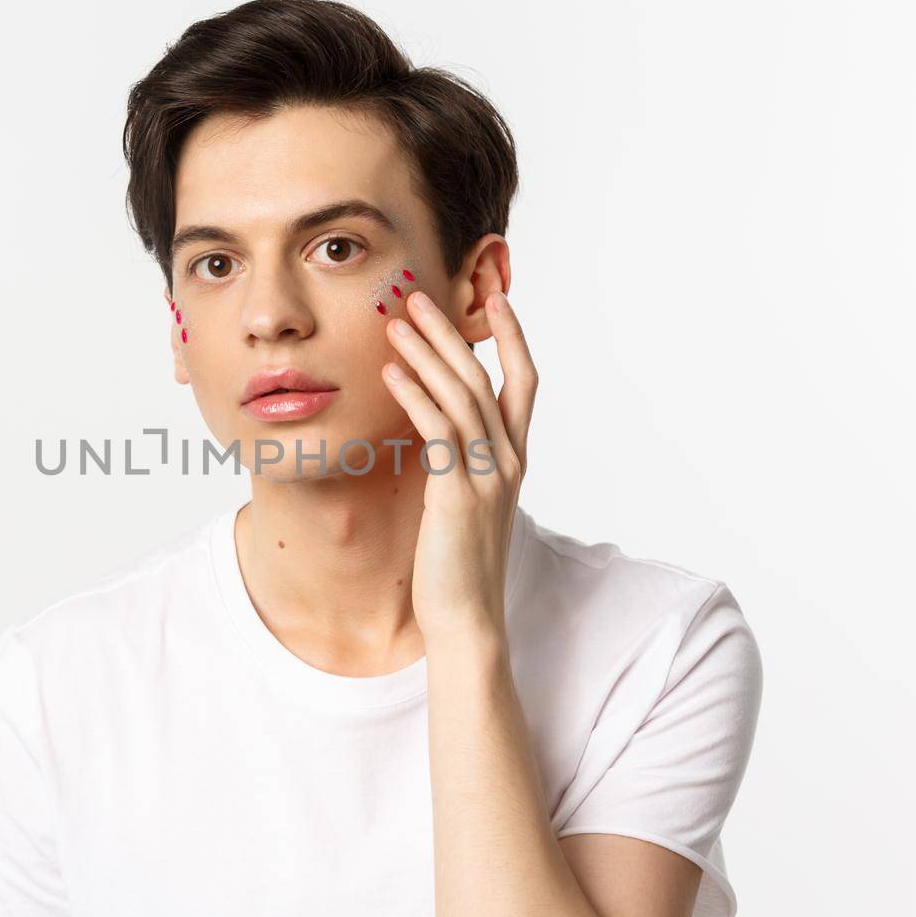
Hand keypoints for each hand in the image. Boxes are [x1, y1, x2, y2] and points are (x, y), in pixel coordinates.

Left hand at [381, 289, 537, 649]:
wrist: (468, 620)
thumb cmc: (460, 564)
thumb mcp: (466, 502)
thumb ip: (461, 462)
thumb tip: (436, 428)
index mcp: (514, 459)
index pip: (523, 383)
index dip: (514, 337)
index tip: (499, 297)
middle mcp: (508, 462)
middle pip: (484, 378)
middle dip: (451, 332)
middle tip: (418, 296)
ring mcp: (487, 478)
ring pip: (461, 398)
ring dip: (426, 355)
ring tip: (395, 324)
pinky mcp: (459, 496)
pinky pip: (438, 434)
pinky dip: (416, 398)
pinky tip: (391, 373)